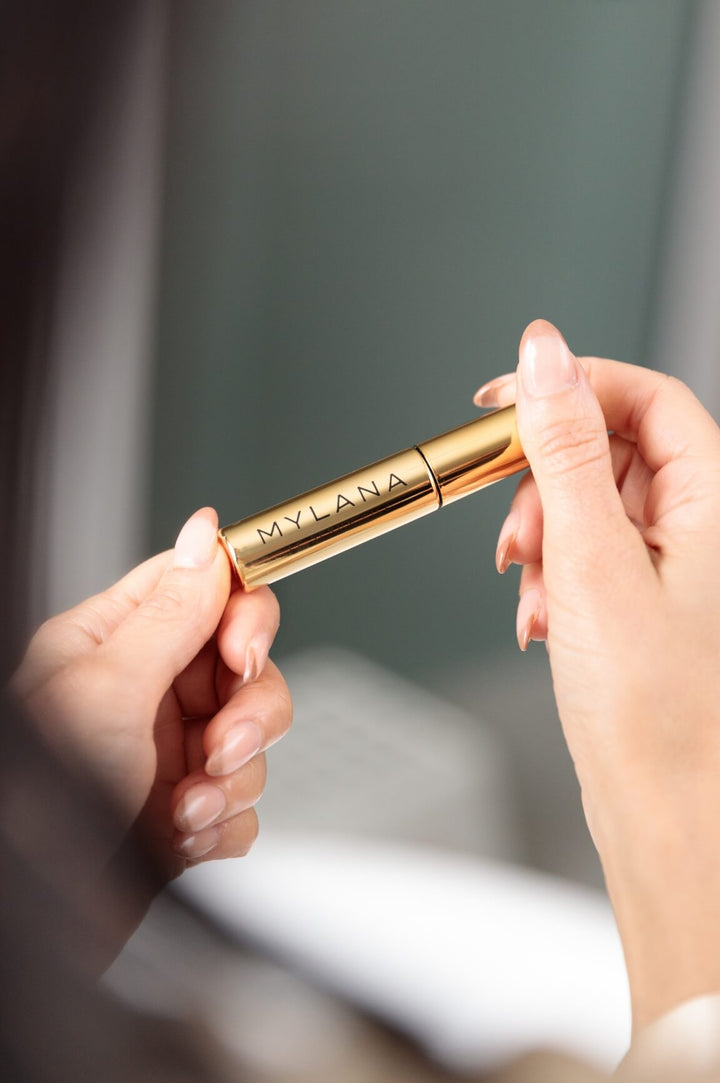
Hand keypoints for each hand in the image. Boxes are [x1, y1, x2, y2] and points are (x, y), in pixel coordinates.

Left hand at [13, 507, 290, 879]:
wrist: (35, 926)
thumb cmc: (37, 802)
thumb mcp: (107, 691)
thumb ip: (170, 613)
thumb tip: (204, 536)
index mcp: (111, 644)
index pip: (202, 590)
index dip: (242, 612)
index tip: (246, 648)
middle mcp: (143, 693)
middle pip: (244, 666)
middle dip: (249, 710)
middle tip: (221, 743)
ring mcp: (167, 753)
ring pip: (255, 735)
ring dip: (234, 777)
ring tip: (188, 805)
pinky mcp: (187, 810)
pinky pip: (246, 799)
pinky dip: (226, 821)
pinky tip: (186, 836)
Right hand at [475, 321, 719, 1030]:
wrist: (662, 811)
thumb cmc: (655, 711)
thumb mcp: (592, 559)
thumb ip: (564, 449)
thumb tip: (544, 355)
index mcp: (711, 498)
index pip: (643, 395)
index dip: (571, 388)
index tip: (504, 405)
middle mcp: (697, 524)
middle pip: (608, 447)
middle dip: (545, 483)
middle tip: (517, 527)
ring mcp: (667, 563)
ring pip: (586, 503)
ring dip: (541, 537)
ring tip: (533, 589)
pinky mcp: (636, 598)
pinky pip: (581, 553)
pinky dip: (549, 576)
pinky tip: (542, 619)